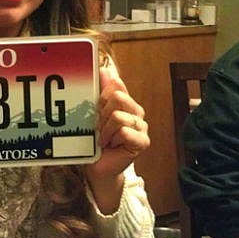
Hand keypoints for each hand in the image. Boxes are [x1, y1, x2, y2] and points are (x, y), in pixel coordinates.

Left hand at [85, 68, 148, 212]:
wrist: (98, 167)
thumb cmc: (96, 141)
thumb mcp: (95, 114)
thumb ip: (102, 92)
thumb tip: (104, 70)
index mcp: (128, 103)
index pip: (116, 87)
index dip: (101, 100)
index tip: (96, 112)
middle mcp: (137, 113)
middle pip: (118, 98)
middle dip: (102, 114)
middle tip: (99, 128)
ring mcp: (142, 127)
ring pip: (118, 116)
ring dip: (105, 130)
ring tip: (104, 139)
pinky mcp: (143, 142)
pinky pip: (124, 131)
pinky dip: (111, 139)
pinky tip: (110, 146)